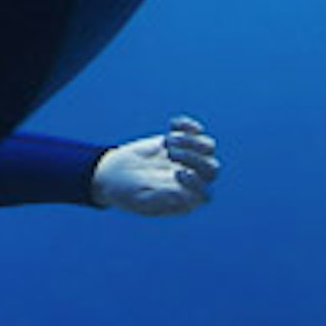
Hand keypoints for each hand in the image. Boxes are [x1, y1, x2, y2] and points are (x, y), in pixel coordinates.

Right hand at [92, 115, 218, 214]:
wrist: (114, 174)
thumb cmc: (125, 193)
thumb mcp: (139, 199)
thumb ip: (160, 200)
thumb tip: (182, 196)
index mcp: (184, 200)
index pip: (205, 193)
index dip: (197, 183)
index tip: (178, 173)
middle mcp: (192, 181)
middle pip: (211, 169)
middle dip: (194, 158)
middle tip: (170, 152)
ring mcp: (189, 160)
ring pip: (208, 147)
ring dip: (192, 141)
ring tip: (168, 140)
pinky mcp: (181, 143)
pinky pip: (196, 131)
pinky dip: (188, 126)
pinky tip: (172, 125)